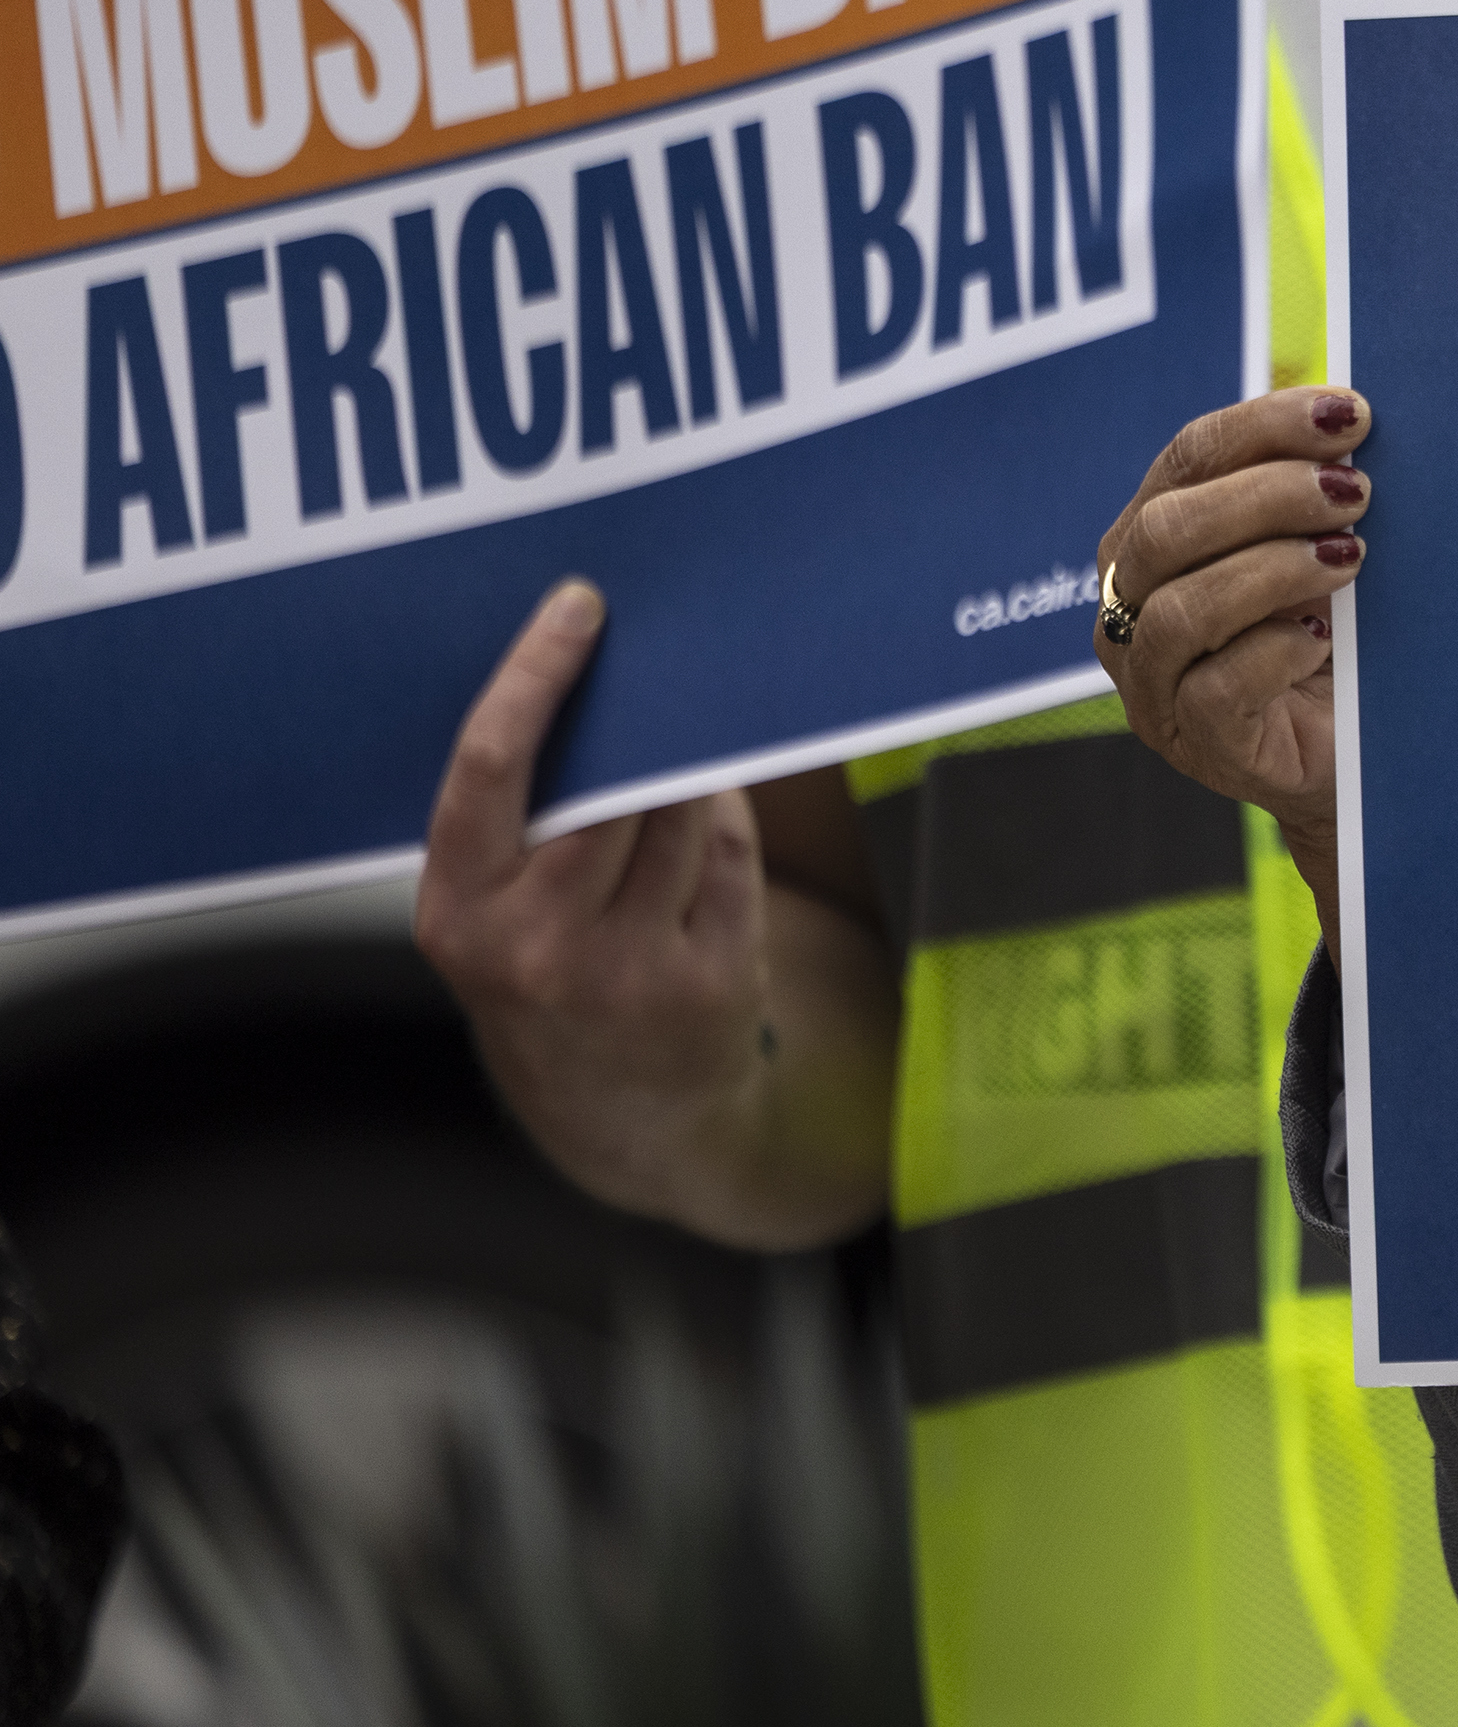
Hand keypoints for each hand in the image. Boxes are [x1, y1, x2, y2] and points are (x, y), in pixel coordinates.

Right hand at [412, 582, 891, 1247]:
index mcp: (458, 912)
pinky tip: (704, 835)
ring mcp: (625, 969)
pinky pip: (730, 856)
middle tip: (657, 663)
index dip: (535, 677)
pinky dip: (722, 829)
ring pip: (679, 809)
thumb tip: (602, 683)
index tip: (578, 607)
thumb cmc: (551, 982)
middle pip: (609, 779)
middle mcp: (533, 945)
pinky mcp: (709, 982)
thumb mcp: (497, 916)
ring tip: (681, 760)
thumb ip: (523, 821)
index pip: (490, 767)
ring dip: (688, 770)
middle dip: (639, 719)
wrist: (623, 1119)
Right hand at [1095, 386, 1365, 844]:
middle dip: (1267, 496)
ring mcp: (1153, 681)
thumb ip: (1314, 491)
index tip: (1350, 414)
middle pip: (1166, 529)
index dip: (1265, 427)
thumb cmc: (1332, 633)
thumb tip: (1354, 418)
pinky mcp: (1194, 741)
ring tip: (1351, 558)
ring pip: (1179, 610)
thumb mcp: (1317, 547)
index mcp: (1154, 536)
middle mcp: (1131, 605)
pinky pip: (1214, 690)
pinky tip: (1322, 639)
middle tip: (1354, 492)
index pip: (1187, 459)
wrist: (1354, 748)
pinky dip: (1273, 653)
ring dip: (1271, 570)